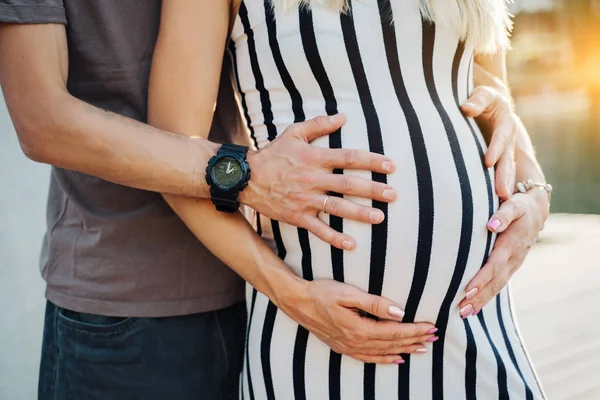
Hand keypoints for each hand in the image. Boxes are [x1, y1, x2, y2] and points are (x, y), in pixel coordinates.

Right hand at [240, 114, 396, 249]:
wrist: (244, 178)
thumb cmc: (272, 154)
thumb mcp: (293, 133)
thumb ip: (319, 125)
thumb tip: (343, 117)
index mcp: (314, 157)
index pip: (349, 158)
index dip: (371, 161)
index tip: (390, 166)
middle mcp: (312, 179)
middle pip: (348, 184)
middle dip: (372, 189)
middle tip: (393, 195)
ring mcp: (305, 199)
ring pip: (336, 207)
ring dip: (359, 213)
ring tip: (380, 218)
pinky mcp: (296, 216)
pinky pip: (318, 229)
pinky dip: (334, 237)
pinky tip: (350, 244)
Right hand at [277, 279, 437, 363]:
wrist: (297, 302)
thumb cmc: (321, 293)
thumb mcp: (348, 293)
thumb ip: (374, 303)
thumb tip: (399, 312)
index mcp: (359, 328)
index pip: (394, 331)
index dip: (414, 330)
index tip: (431, 326)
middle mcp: (355, 342)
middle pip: (392, 344)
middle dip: (415, 340)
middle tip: (434, 337)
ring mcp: (348, 347)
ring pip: (383, 353)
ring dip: (404, 350)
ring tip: (422, 349)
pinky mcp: (342, 347)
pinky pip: (368, 358)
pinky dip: (384, 360)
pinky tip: (395, 360)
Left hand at [458, 189, 549, 316]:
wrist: (536, 209)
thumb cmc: (519, 205)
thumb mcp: (514, 204)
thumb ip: (504, 213)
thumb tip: (492, 225)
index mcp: (513, 243)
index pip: (495, 264)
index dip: (482, 278)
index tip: (468, 290)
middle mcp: (514, 257)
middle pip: (496, 281)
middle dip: (479, 296)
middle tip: (462, 309)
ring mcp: (514, 264)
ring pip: (497, 286)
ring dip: (481, 301)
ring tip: (464, 313)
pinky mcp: (511, 266)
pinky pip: (499, 284)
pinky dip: (487, 297)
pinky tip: (473, 308)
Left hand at [461, 84, 515, 201]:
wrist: (487, 103)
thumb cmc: (481, 97)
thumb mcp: (482, 94)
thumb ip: (477, 100)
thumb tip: (466, 108)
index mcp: (505, 122)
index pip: (501, 137)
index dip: (495, 149)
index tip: (488, 162)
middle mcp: (508, 139)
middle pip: (507, 158)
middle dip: (504, 175)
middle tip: (501, 192)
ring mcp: (505, 150)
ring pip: (506, 168)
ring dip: (504, 183)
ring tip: (501, 199)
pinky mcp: (499, 158)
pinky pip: (500, 173)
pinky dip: (498, 185)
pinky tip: (494, 200)